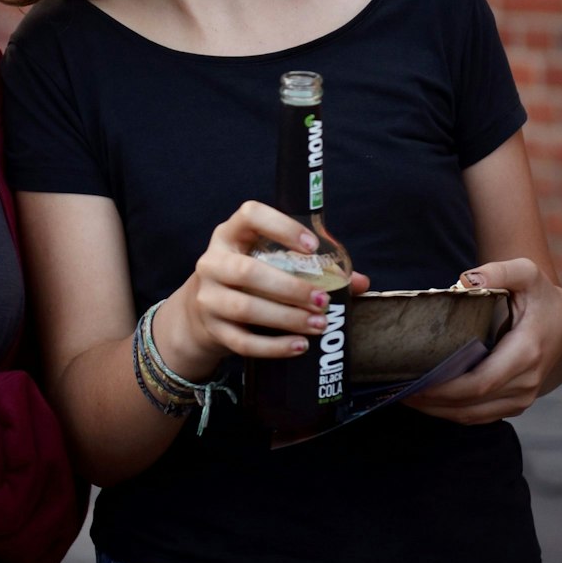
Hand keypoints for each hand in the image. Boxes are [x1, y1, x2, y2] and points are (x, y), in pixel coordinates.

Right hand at [160, 201, 369, 377]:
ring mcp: (208, 298)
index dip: (282, 227)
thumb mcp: (269, 262)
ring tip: (318, 324)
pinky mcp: (212, 329)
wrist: (200, 314)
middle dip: (290, 287)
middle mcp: (213, 262)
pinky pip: (243, 342)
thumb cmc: (248, 281)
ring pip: (245, 309)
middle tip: (323, 300)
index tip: (312, 246)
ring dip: (286, 317)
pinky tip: (299, 346)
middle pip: (246, 271)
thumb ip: (313, 267)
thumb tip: (360, 281)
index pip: (250, 215)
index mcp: (231, 234)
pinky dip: (273, 347)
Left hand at [405, 258, 561, 424]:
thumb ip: (499, 270)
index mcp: (526, 352)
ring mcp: (522, 398)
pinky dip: (451, 412)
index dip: (445, 388)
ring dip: (437, 411)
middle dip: (432, 401)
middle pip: (471, 403)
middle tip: (397, 390)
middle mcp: (526, 382)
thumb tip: (466, 279)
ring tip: (404, 397)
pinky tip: (427, 401)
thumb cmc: (541, 297)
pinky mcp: (515, 405)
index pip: (481, 381)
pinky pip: (479, 416)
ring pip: (473, 415)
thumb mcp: (526, 273)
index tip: (413, 383)